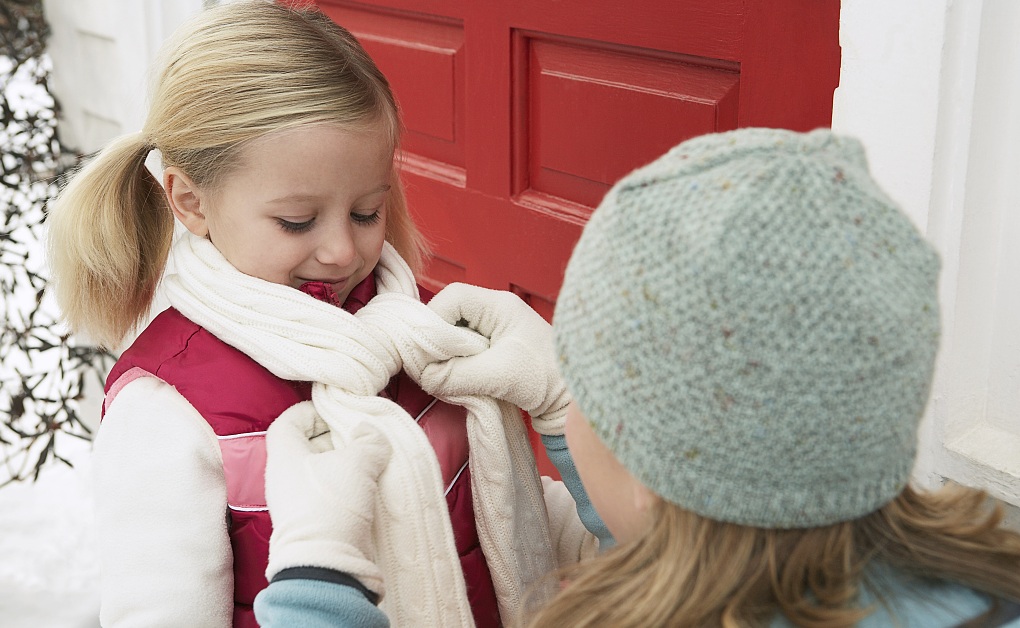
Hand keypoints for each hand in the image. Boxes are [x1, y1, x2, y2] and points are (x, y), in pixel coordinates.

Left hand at [264, 401, 390, 597]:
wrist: (325, 563)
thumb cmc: (332, 502)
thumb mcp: (358, 461)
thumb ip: (367, 440)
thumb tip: (368, 431)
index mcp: (284, 456)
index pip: (288, 422)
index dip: (311, 412)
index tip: (336, 412)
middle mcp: (283, 479)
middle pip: (307, 447)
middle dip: (335, 438)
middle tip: (362, 436)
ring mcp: (295, 504)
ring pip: (320, 473)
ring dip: (345, 465)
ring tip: (371, 462)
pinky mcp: (310, 524)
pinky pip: (327, 495)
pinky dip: (346, 488)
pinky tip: (368, 489)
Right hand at [420, 283, 569, 434]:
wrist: (573, 402)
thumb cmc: (546, 379)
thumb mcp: (498, 375)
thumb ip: (456, 375)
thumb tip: (425, 377)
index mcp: (499, 305)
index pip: (453, 298)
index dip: (433, 319)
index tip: (427, 350)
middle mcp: (495, 313)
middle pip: (449, 315)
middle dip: (437, 342)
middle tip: (432, 367)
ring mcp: (495, 332)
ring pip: (454, 336)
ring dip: (446, 358)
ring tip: (446, 378)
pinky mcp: (495, 353)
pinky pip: (463, 353)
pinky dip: (456, 368)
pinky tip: (458, 383)